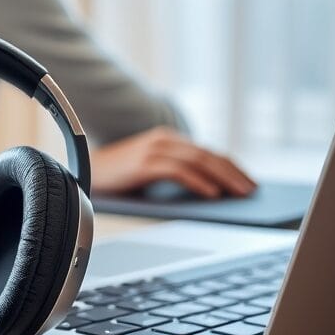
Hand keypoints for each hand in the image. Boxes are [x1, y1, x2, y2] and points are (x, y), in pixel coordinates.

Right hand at [90, 127, 256, 198]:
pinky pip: (180, 172)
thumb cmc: (116, 179)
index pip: (207, 151)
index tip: (249, 181)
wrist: (81, 173)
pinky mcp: (144, 164)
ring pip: (199, 162)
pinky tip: (213, 195)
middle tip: (252, 191)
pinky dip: (199, 182)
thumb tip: (211, 194)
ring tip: (240, 195)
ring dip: (223, 178)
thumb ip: (175, 175)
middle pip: (208, 155)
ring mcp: (153, 150)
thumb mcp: (150, 172)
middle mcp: (163, 140)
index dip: (231, 166)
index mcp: (166, 140)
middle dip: (234, 173)